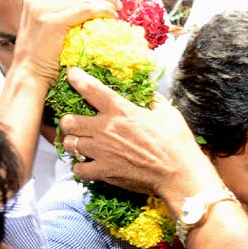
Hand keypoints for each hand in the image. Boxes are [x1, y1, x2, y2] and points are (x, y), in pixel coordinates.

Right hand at [10, 0, 119, 86]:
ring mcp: (42, 9)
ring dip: (105, 1)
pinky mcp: (51, 22)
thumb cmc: (44, 58)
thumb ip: (62, 13)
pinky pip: (84, 10)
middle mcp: (36, 0)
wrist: (30, 76)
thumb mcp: (48, 28)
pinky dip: (101, 10)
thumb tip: (90, 8)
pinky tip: (111, 17)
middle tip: (117, 4)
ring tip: (117, 12)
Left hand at [57, 67, 222, 202]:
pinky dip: (80, 167)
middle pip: (69, 121)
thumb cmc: (177, 143)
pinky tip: (87, 165)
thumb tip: (152, 99)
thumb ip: (156, 104)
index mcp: (121, 111)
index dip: (77, 78)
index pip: (91, 89)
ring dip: (73, 143)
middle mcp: (106, 129)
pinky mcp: (104, 172)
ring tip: (80, 144)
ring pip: (70, 144)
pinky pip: (79, 169)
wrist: (178, 174)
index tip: (72, 74)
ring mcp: (102, 152)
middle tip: (75, 123)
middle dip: (68, 121)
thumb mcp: (169, 115)